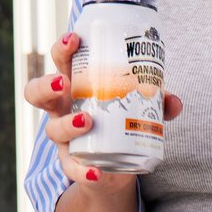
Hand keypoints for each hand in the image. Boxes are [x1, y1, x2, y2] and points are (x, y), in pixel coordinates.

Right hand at [23, 30, 182, 191]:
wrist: (114, 168)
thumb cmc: (119, 123)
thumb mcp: (137, 107)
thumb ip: (155, 103)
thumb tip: (174, 101)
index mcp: (74, 86)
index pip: (59, 62)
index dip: (61, 48)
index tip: (74, 38)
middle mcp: (61, 109)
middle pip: (36, 92)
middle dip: (46, 84)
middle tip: (64, 82)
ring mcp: (63, 137)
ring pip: (51, 129)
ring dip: (67, 124)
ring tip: (86, 120)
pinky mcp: (72, 163)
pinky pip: (71, 168)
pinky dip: (82, 171)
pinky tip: (96, 172)